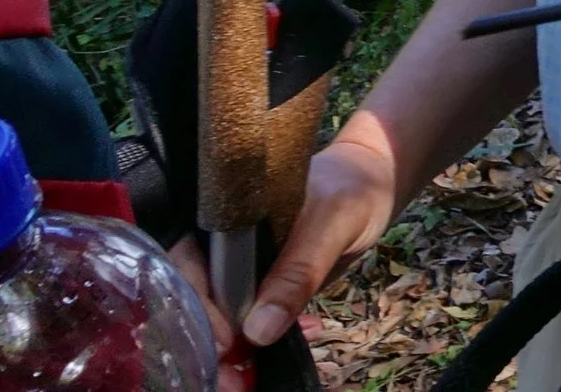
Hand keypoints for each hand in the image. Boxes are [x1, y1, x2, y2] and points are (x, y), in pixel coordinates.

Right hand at [163, 121, 393, 390]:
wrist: (374, 187)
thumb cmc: (349, 190)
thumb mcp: (330, 226)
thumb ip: (297, 272)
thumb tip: (257, 331)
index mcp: (222, 220)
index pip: (186, 269)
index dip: (197, 310)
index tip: (225, 343)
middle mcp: (220, 248)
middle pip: (196, 301)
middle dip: (212, 345)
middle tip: (234, 380)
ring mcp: (239, 271)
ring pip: (221, 318)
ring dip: (238, 352)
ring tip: (255, 378)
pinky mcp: (261, 289)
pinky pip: (252, 321)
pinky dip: (266, 341)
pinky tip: (302, 338)